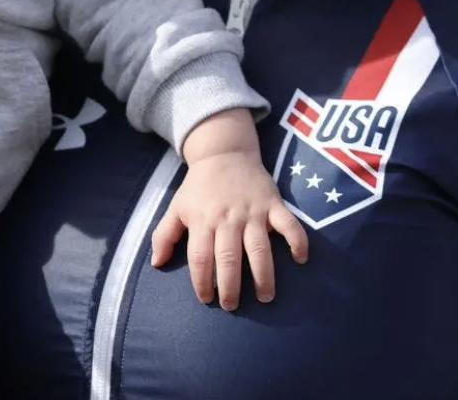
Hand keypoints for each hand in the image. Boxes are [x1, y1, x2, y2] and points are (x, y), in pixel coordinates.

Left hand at [151, 147, 308, 310]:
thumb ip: (164, 234)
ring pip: (259, 249)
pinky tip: (300, 259)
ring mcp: (252, 212)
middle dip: (230, 286)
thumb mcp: (176, 206)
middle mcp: (227, 218)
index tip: (206, 299)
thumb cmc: (199, 186)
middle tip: (232, 306)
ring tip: (265, 297)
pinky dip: (297, 241)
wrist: (224, 152)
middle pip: (228, 258)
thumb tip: (157, 264)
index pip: (200, 257)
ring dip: (263, 275)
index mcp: (202, 220)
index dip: (201, 281)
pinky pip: (289, 224)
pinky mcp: (273, 204)